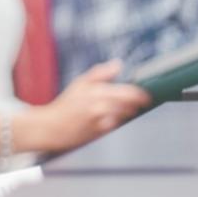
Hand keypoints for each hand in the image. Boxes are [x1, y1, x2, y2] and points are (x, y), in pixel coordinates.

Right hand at [19, 60, 149, 153]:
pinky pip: (114, 127)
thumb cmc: (65, 105)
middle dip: (136, 104)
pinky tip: (108, 121)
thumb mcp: (80, 83)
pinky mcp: (100, 132)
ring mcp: (101, 120)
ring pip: (124, 116)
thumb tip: (118, 64)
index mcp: (98, 91)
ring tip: (122, 111)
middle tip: (138, 103)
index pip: (128, 91)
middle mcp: (101, 105)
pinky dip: (115, 123)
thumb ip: (100, 73)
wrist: (51, 126)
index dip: (140, 93)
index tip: (146, 95)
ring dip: (126, 113)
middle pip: (129, 104)